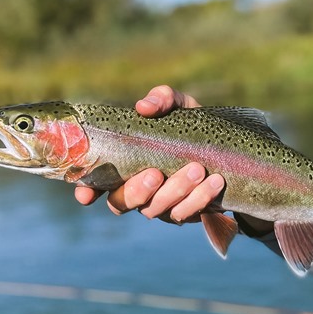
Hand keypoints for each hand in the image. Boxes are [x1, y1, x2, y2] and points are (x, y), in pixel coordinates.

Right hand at [72, 85, 225, 222]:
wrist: (226, 143)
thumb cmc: (189, 122)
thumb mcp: (178, 105)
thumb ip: (161, 99)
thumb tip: (143, 107)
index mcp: (124, 165)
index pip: (95, 183)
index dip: (87, 192)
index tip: (86, 196)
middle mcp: (137, 189)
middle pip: (121, 203)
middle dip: (137, 191)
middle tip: (155, 174)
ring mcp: (160, 205)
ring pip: (156, 210)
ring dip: (176, 191)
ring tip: (196, 169)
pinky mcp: (186, 212)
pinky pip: (187, 213)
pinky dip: (200, 198)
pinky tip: (214, 182)